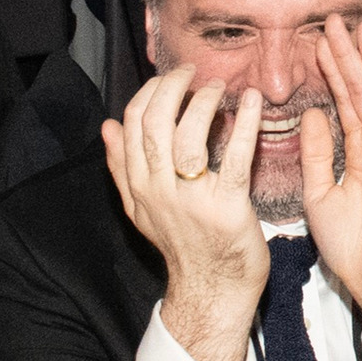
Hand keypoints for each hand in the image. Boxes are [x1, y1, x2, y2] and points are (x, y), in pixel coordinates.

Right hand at [102, 67, 267, 360]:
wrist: (212, 289)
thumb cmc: (184, 242)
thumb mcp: (143, 207)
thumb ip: (123, 167)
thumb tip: (107, 126)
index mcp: (138, 185)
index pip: (131, 125)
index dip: (150, 92)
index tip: (171, 77)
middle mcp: (157, 189)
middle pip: (154, 124)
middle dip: (172, 88)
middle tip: (195, 72)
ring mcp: (190, 198)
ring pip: (187, 136)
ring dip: (204, 102)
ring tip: (220, 87)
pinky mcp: (227, 207)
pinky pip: (235, 158)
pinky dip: (244, 125)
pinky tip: (254, 102)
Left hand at [303, 16, 361, 356]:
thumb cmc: (349, 246)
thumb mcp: (319, 193)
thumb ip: (317, 153)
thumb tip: (310, 114)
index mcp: (358, 154)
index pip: (342, 104)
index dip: (330, 73)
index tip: (316, 42)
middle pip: (361, 92)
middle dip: (349, 56)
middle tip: (335, 20)